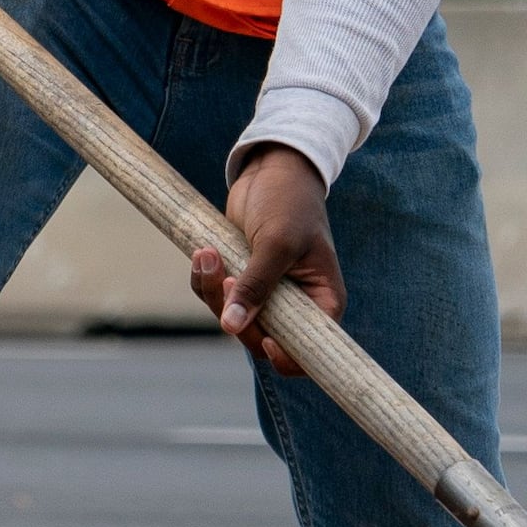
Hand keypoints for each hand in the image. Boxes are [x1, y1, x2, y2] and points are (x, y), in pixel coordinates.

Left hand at [192, 144, 341, 372]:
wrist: (270, 169)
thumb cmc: (288, 202)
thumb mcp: (277, 242)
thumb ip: (257, 285)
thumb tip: (232, 326)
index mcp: (322, 301)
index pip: (309, 351)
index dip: (286, 357)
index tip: (265, 338)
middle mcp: (297, 304)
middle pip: (262, 339)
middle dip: (236, 315)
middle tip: (223, 279)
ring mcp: (267, 294)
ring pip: (233, 320)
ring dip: (213, 293)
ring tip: (207, 254)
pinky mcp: (241, 279)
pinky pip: (217, 298)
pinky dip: (205, 281)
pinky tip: (203, 253)